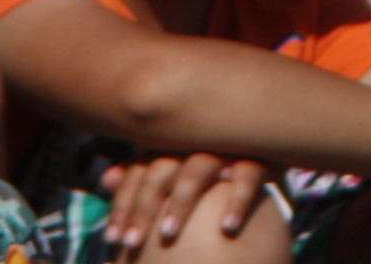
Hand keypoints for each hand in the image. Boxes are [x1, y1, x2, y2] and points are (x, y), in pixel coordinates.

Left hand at [102, 152, 269, 254]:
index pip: (138, 175)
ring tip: (167, 235)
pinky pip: (246, 177)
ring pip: (195, 172)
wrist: (265, 127)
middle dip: (143, 209)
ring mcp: (223, 149)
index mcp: (171, 146)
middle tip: (132, 243)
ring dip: (180, 203)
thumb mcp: (177, 161)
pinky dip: (236, 200)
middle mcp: (192, 145)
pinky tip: (227, 227)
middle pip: (159, 173)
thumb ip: (143, 171)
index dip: (123, 205)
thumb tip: (106, 178)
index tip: (113, 239)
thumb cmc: (213, 153)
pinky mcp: (255, 157)